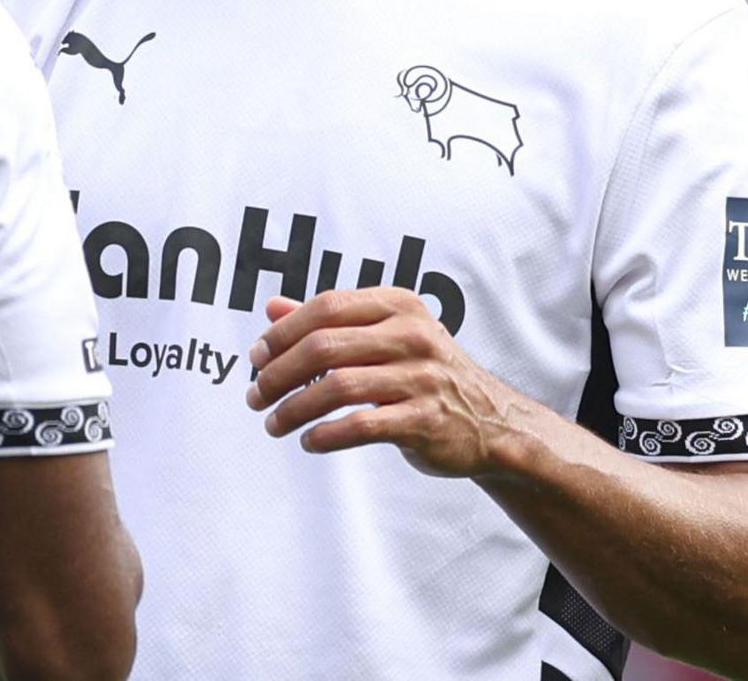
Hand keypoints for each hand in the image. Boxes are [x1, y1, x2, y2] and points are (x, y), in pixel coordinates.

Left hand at [242, 288, 532, 477]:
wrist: (493, 422)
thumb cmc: (426, 374)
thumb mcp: (385, 336)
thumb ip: (330, 321)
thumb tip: (271, 307)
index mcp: (398, 306)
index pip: (325, 307)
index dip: (282, 332)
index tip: (255, 357)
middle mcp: (412, 335)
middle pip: (323, 345)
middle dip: (278, 373)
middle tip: (255, 396)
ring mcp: (421, 377)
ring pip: (336, 386)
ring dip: (293, 408)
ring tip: (273, 423)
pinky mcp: (425, 419)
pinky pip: (360, 425)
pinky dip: (326, 434)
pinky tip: (309, 441)